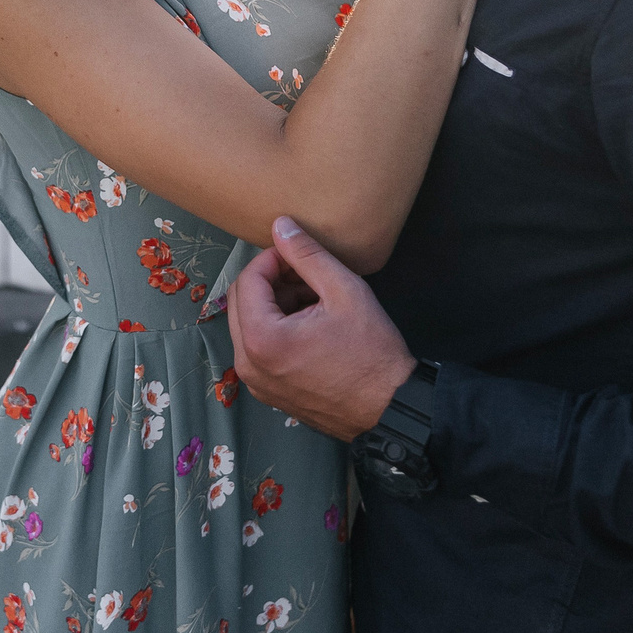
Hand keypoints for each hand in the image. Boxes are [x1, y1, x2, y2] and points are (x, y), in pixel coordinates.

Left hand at [227, 216, 418, 441]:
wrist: (391, 408)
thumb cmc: (372, 352)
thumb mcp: (344, 291)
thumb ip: (307, 255)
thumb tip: (280, 224)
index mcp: (261, 340)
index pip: (248, 280)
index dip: (272, 259)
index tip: (299, 254)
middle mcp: (248, 365)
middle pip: (241, 302)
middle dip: (271, 282)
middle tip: (307, 276)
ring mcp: (257, 384)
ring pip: (250, 325)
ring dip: (275, 305)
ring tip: (315, 300)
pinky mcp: (269, 393)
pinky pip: (260, 350)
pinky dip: (277, 330)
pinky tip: (312, 326)